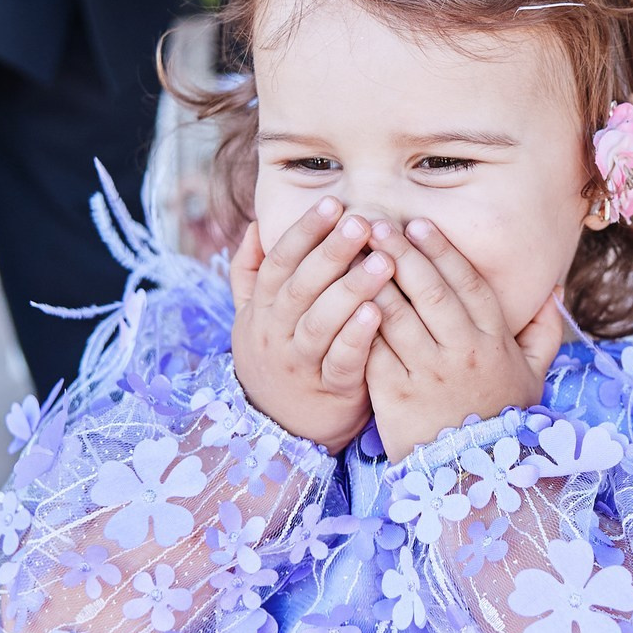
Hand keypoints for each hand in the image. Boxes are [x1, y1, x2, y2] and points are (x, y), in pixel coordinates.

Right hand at [228, 199, 390, 452]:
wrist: (280, 431)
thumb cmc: (278, 357)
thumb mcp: (253, 317)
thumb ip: (251, 272)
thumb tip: (252, 225)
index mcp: (262, 308)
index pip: (280, 261)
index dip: (304, 231)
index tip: (332, 201)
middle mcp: (275, 332)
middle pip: (300, 286)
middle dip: (330, 252)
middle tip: (361, 222)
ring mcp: (299, 363)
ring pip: (320, 322)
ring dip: (350, 290)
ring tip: (381, 261)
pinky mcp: (328, 390)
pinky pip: (340, 361)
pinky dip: (356, 338)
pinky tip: (378, 312)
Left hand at [364, 218, 564, 463]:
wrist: (472, 479)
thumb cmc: (502, 420)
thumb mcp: (534, 376)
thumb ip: (544, 331)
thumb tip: (551, 290)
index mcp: (494, 342)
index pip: (468, 284)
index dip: (442, 250)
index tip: (418, 224)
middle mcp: (462, 353)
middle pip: (429, 290)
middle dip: (401, 252)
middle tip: (375, 222)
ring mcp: (427, 374)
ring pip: (396, 314)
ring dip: (372, 278)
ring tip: (351, 250)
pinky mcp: (394, 395)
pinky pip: (373, 348)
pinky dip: (357, 320)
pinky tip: (341, 297)